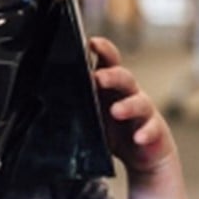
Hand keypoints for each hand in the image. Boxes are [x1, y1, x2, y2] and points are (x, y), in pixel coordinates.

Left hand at [90, 37, 175, 177]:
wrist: (142, 155)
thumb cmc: (114, 130)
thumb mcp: (92, 115)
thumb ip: (78, 104)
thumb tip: (43, 98)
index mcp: (111, 87)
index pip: (108, 62)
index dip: (103, 50)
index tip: (91, 43)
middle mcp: (129, 94)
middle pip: (124, 78)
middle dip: (112, 75)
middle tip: (99, 78)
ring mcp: (144, 112)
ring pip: (140, 103)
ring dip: (128, 105)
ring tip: (116, 111)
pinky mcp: (155, 130)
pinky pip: (153, 129)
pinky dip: (146, 133)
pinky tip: (139, 138)